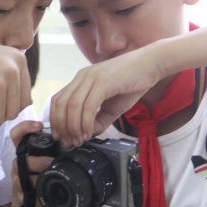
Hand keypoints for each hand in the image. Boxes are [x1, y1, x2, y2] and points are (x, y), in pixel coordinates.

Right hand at [9, 121, 52, 206]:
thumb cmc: (42, 183)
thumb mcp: (49, 166)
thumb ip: (56, 154)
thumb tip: (78, 143)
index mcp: (26, 153)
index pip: (18, 134)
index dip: (25, 127)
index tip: (39, 126)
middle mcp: (19, 163)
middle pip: (20, 154)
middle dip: (37, 159)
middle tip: (51, 162)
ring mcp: (17, 178)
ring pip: (22, 172)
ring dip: (38, 176)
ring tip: (51, 177)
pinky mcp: (19, 193)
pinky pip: (25, 189)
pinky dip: (37, 189)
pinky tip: (46, 192)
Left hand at [49, 46, 163, 146]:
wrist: (151, 65)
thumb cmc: (133, 83)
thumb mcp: (112, 107)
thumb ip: (99, 120)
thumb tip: (87, 135)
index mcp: (81, 80)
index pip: (58, 100)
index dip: (55, 121)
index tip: (61, 137)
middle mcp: (82, 77)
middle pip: (60, 104)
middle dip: (62, 127)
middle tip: (69, 142)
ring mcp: (91, 77)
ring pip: (72, 105)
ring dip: (73, 127)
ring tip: (79, 140)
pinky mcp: (103, 81)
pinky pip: (88, 105)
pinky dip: (86, 122)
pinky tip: (89, 133)